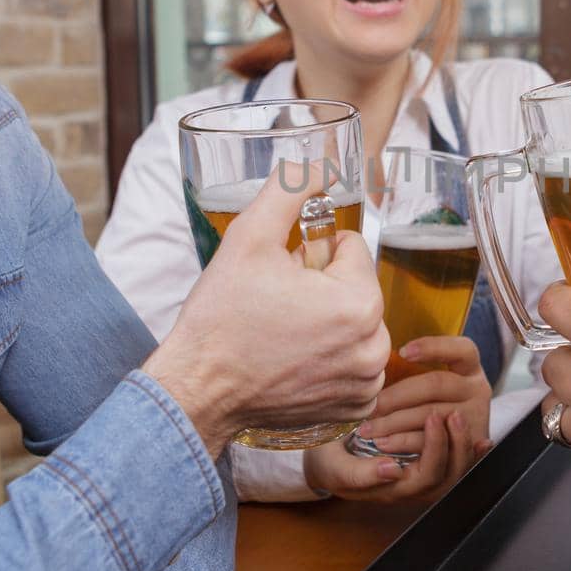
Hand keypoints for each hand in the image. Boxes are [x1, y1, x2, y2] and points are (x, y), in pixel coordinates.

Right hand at [144, 163, 389, 458]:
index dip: (311, 255)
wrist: (197, 390)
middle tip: (277, 305)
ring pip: (357, 326)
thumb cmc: (221, 318)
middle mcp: (373, 346)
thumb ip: (289, 190)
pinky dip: (332, 360)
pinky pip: (354, 366)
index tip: (282, 275)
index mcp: (359, 301)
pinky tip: (294, 362)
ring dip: (329, 324)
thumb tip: (318, 161)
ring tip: (283, 334)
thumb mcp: (249, 236)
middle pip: (356, 289)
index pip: (350, 249)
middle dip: (323, 289)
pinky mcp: (353, 409)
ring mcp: (365, 383)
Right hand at [302, 410, 487, 503]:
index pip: (427, 476)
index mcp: (392, 490)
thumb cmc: (329, 462)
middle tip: (451, 413)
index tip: (431, 417)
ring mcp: (423, 480)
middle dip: (455, 445)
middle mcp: (414, 490)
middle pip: (449, 477)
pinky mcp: (427, 466)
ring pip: (456, 473)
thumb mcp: (336, 468)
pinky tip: (482, 441)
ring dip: (463, 447)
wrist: (327, 461)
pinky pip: (455, 467)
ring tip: (460, 418)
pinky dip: (470, 455)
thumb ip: (361, 474)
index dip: (435, 448)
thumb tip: (392, 470)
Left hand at [353, 336, 490, 453]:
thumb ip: (413, 372)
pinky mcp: (465, 447)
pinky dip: (403, 442)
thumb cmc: (435, 406)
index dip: (433, 347)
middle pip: (436, 384)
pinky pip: (430, 442)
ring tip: (369, 428)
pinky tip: (383, 442)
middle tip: (371, 405)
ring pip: (431, 416)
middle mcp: (477, 390)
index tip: (402, 352)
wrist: (456, 446)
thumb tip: (374, 363)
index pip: (461, 349)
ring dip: (395, 422)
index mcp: (470, 368)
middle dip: (398, 395)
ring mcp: (474, 419)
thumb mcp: (433, 385)